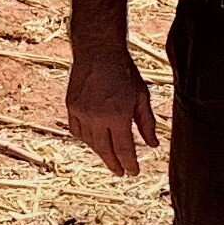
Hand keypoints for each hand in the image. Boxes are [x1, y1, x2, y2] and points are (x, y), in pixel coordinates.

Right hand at [66, 50, 156, 176]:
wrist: (98, 51)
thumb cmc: (124, 72)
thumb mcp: (141, 96)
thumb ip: (147, 123)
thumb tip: (152, 145)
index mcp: (117, 115)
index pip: (124, 149)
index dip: (129, 164)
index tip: (134, 172)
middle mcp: (97, 117)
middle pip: (105, 150)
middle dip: (114, 164)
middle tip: (121, 173)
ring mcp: (81, 112)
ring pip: (90, 142)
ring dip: (100, 152)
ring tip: (110, 157)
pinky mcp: (71, 106)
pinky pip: (77, 131)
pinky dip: (86, 139)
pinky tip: (95, 141)